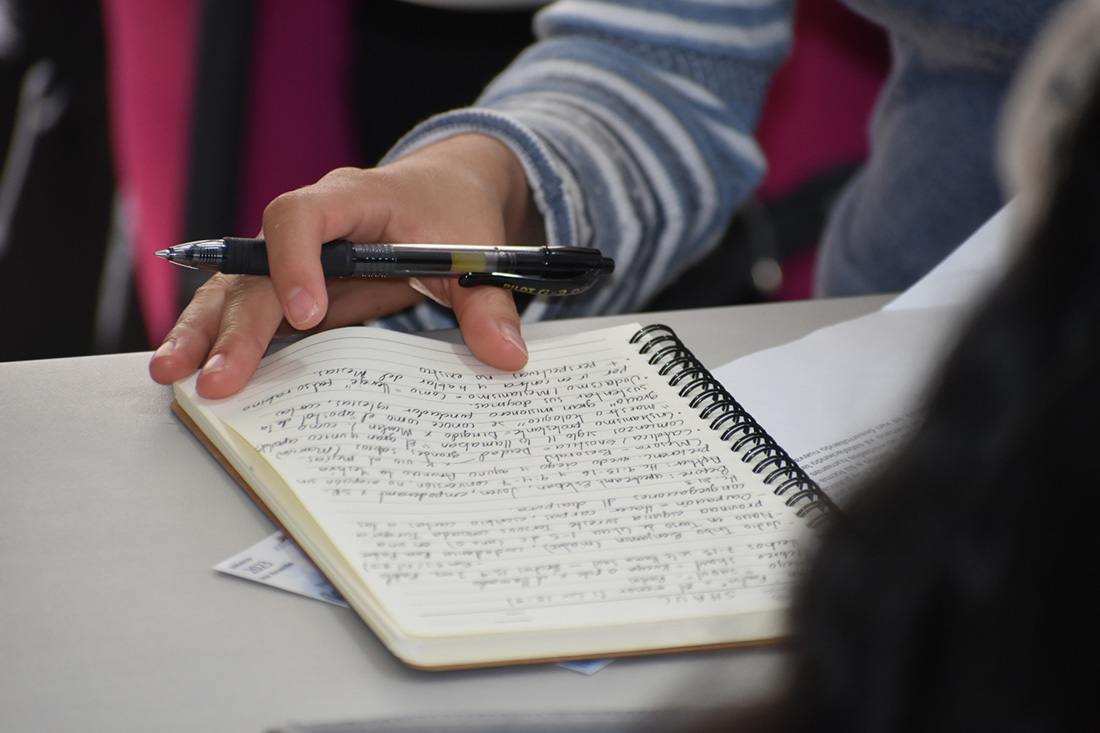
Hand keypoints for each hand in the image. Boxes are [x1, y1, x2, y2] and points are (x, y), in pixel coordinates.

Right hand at [149, 134, 544, 397]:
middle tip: (215, 379)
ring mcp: (294, 259)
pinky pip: (252, 312)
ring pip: (237, 291)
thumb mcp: (478, 252)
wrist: (444, 192)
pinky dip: (224, 339)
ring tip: (171, 374)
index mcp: (353, 200)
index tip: (308, 314)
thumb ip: (489, 303)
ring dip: (204, 331)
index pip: (302, 215)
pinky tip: (195, 373)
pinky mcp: (294, 288)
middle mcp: (309, 227)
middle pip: (256, 270)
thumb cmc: (454, 212)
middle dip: (234, 326)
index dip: (295, 262)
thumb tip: (509, 357)